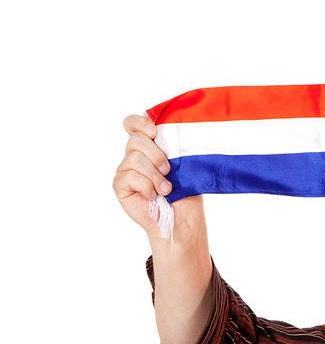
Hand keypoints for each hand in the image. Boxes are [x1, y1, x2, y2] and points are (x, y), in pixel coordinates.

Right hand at [113, 113, 205, 244]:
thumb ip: (173, 147)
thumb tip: (172, 132)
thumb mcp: (184, 165)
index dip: (139, 122)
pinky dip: (147, 186)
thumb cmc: (186, 192)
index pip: (133, 124)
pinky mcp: (120, 185)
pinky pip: (130, 176)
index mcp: (149, 146)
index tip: (154, 131)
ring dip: (155, 175)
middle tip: (169, 170)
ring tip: (166, 189)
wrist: (183, 220)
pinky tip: (154, 196)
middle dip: (156, 154)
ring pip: (134, 158)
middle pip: (135, 140)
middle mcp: (134, 155)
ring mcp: (125, 170)